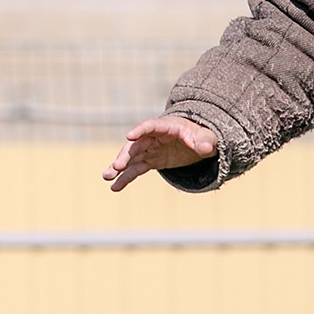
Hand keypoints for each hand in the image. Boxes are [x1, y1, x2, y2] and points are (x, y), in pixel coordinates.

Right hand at [103, 114, 217, 191]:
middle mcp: (154, 137)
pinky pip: (136, 170)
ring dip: (119, 167)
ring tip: (107, 177)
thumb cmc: (201, 136)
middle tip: (116, 166)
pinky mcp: (150, 161)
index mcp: (167, 126)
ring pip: (132, 158)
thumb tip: (207, 148)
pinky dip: (125, 178)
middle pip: (137, 145)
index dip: (140, 130)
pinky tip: (115, 187)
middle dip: (126, 155)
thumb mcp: (207, 138)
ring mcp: (150, 149)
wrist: (198, 142)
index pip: (151, 126)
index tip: (129, 136)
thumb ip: (206, 141)